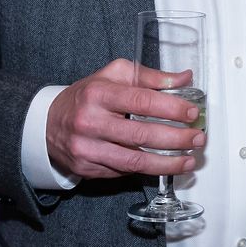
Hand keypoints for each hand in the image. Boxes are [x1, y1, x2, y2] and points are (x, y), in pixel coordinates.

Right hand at [46, 59, 206, 179]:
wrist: (47, 123)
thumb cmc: (87, 96)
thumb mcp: (114, 76)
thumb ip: (150, 77)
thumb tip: (184, 78)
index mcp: (99, 93)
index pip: (142, 101)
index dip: (171, 108)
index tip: (192, 112)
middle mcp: (90, 121)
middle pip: (142, 134)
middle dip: (176, 138)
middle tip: (197, 139)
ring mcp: (87, 148)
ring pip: (135, 160)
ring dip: (167, 163)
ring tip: (189, 161)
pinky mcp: (87, 168)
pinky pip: (124, 171)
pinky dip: (147, 169)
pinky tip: (164, 165)